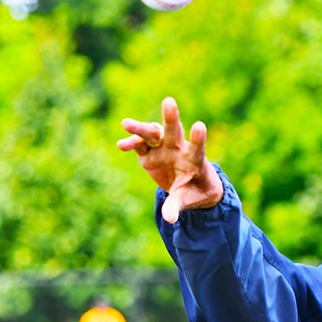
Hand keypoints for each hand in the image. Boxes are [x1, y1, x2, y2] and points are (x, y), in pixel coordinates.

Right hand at [118, 97, 223, 222]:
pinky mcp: (149, 153)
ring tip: (126, 124)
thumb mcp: (188, 200)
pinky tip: (121, 145)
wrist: (188, 187)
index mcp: (194, 160)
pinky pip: (139, 145)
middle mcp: (178, 149)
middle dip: (171, 117)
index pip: (197, 147)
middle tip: (169, 102)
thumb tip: (169, 219)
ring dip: (141, 128)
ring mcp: (162, 148)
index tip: (199, 126)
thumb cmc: (195, 192)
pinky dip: (131, 142)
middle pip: (174, 131)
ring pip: (152, 133)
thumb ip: (177, 206)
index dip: (198, 138)